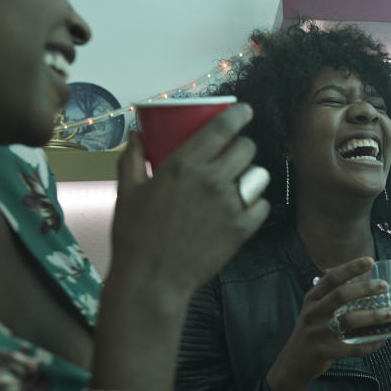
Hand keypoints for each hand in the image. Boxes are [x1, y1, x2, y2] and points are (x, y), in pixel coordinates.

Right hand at [111, 104, 270, 300]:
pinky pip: (262, 205)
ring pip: (259, 175)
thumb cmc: (135, 235)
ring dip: (250, 175)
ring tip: (239, 182)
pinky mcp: (242, 229)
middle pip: (246, 148)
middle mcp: (212, 179)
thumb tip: (136, 134)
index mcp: (184, 164)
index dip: (239, 114)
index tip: (244, 111)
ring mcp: (230, 204)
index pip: (223, 127)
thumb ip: (133, 158)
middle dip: (242, 146)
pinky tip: (243, 207)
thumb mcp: (128, 191)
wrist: (152, 279)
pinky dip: (255, 204)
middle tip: (233, 153)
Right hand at [274, 257, 390, 384]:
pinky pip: (352, 348)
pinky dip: (370, 344)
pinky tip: (382, 339)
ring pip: (349, 320)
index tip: (370, 261)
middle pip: (340, 295)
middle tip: (384, 286)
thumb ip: (328, 296)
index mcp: (312, 300)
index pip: (331, 278)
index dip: (351, 268)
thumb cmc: (310, 332)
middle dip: (365, 289)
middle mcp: (313, 313)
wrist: (294, 362)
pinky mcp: (325, 351)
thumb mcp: (313, 310)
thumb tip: (357, 280)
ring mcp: (318, 333)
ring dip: (373, 316)